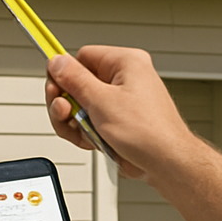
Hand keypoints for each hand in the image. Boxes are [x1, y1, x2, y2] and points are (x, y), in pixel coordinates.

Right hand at [45, 46, 197, 179]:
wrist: (166, 163)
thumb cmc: (148, 132)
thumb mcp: (101, 101)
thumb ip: (74, 79)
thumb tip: (57, 62)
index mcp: (126, 63)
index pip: (83, 57)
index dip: (65, 73)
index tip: (54, 88)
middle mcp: (125, 78)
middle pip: (78, 82)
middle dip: (67, 102)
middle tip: (65, 112)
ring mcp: (121, 101)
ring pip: (81, 105)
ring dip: (75, 121)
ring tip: (83, 131)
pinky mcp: (119, 121)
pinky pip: (91, 120)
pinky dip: (86, 132)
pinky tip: (92, 140)